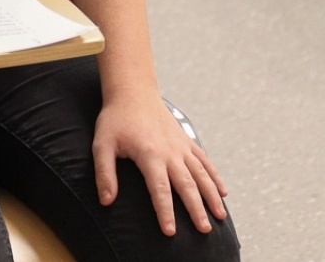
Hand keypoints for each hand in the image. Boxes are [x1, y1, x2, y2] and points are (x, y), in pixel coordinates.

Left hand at [92, 94, 227, 236]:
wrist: (133, 92)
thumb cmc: (116, 119)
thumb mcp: (102, 144)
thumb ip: (104, 173)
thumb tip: (106, 201)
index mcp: (149, 154)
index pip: (159, 189)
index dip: (165, 211)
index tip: (170, 232)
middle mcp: (170, 152)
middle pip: (187, 185)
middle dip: (196, 209)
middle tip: (204, 230)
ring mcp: (181, 146)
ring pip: (201, 174)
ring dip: (211, 196)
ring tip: (220, 216)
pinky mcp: (187, 141)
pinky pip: (204, 161)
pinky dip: (215, 177)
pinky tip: (222, 192)